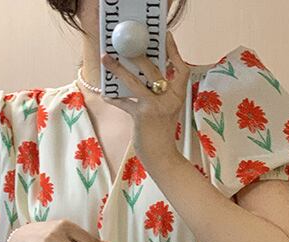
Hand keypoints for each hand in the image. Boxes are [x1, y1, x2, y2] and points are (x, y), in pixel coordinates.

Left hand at [101, 31, 190, 169]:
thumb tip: (142, 75)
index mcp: (178, 95)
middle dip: (138, 55)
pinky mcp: (142, 116)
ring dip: (118, 69)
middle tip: (126, 43)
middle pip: (154, 70)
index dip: (174, 52)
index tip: (166, 37)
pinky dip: (114, 98)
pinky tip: (106, 94)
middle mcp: (170, 98)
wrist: (163, 157)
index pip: (181, 69)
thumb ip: (160, 94)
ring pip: (135, 82)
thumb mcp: (167, 110)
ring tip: (106, 59)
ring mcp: (156, 107)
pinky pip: (124, 102)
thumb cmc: (162, 134)